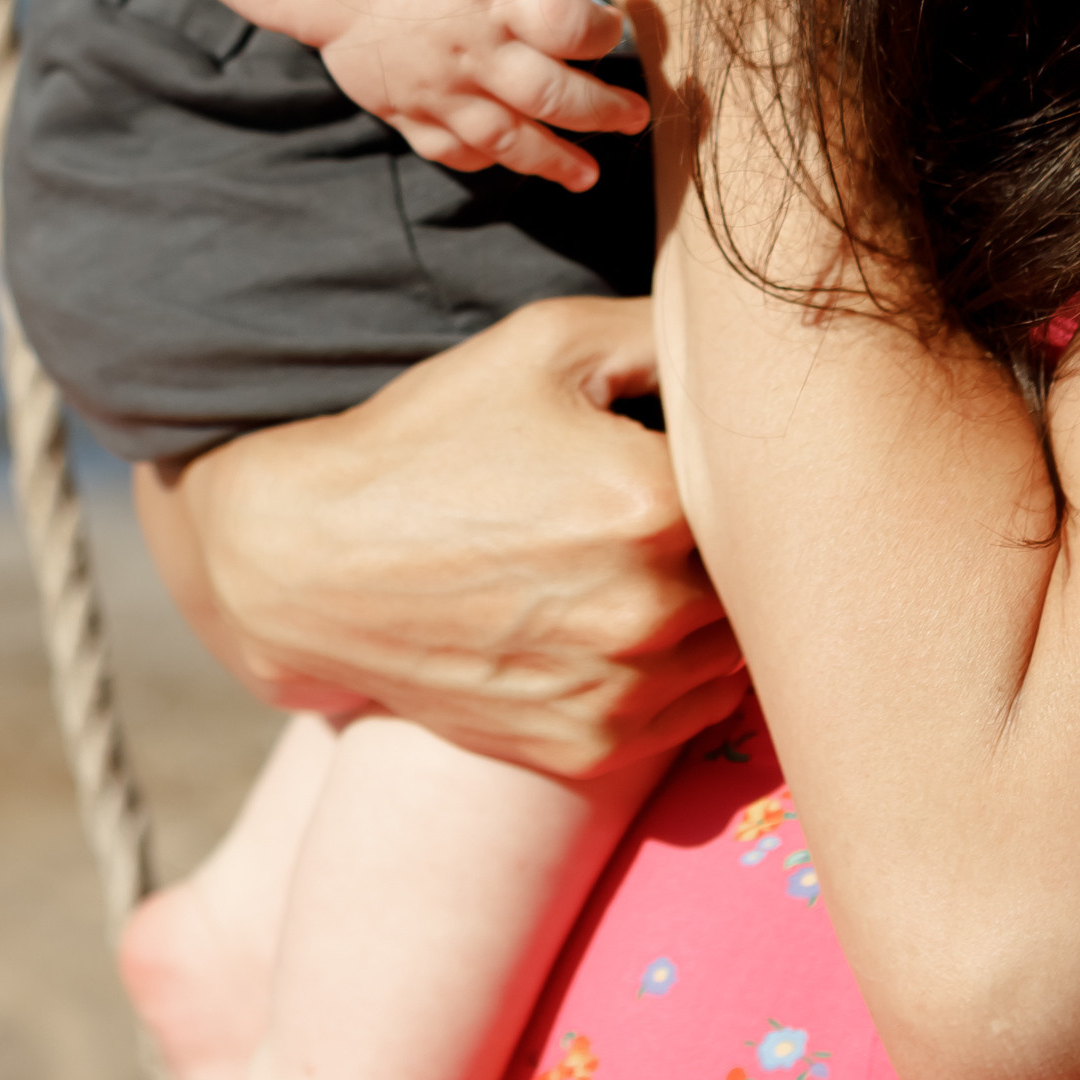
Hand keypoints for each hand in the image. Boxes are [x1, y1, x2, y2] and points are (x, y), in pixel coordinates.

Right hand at [133, 298, 748, 779]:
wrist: (309, 559)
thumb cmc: (429, 438)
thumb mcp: (545, 344)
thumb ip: (669, 330)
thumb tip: (757, 337)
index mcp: (655, 505)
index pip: (769, 487)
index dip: (751, 466)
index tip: (714, 449)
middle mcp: (649, 612)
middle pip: (760, 576)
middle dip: (740, 541)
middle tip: (692, 507)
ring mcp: (619, 692)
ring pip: (737, 652)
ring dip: (723, 612)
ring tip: (663, 563)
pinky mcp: (588, 748)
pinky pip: (690, 715)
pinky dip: (683, 673)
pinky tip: (637, 622)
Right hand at [281, 0, 647, 194]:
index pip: (572, 28)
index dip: (604, 31)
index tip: (613, 25)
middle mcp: (473, 49)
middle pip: (553, 96)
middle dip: (603, 111)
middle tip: (634, 117)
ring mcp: (437, 87)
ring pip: (507, 139)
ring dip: (555, 160)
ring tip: (588, 175)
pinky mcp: (404, 107)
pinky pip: (450, 149)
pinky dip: (485, 160)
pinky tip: (510, 160)